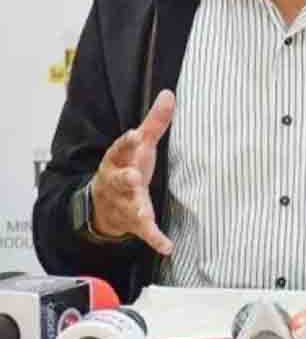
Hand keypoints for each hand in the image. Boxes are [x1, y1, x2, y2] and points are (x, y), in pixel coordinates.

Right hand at [91, 89, 174, 253]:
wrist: (103, 206)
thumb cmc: (126, 168)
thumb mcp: (140, 145)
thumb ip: (155, 121)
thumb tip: (168, 93)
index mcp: (118, 161)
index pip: (120, 149)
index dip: (126, 142)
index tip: (134, 134)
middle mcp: (118, 182)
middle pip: (120, 179)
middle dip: (125, 178)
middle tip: (132, 176)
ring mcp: (124, 204)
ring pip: (129, 206)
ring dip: (136, 209)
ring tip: (143, 213)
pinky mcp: (134, 222)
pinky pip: (144, 231)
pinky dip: (155, 239)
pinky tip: (167, 246)